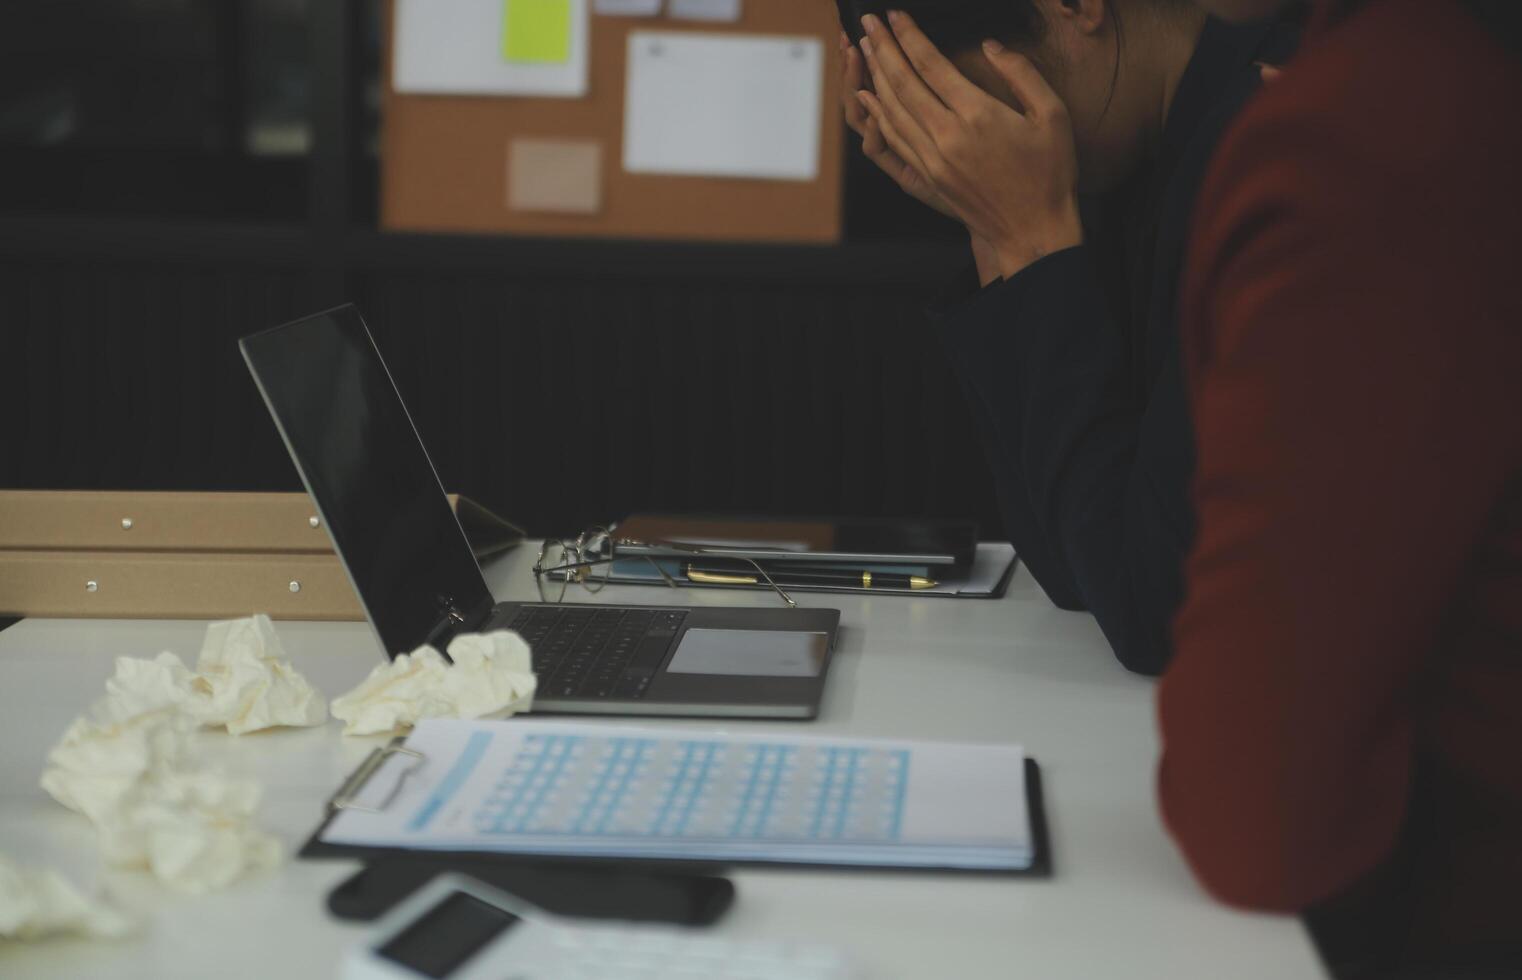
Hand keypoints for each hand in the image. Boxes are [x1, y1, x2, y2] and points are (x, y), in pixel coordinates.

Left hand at [856, 12, 1082, 277]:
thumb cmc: (1049, 172)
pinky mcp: (928, 177)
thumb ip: (1022, 73)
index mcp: (978, 115)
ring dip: (875, 76)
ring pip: (893, 110)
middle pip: (903, 83)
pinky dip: (878, 114)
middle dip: (882, 48)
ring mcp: (933, 159)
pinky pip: (895, 138)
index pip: (931, 65)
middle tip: (868, 21)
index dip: (909, 36)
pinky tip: (870, 97)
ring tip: (866, 49)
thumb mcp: (1052, 114)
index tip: (894, 15)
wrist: (1032, 230)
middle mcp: (948, 136)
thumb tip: (991, 45)